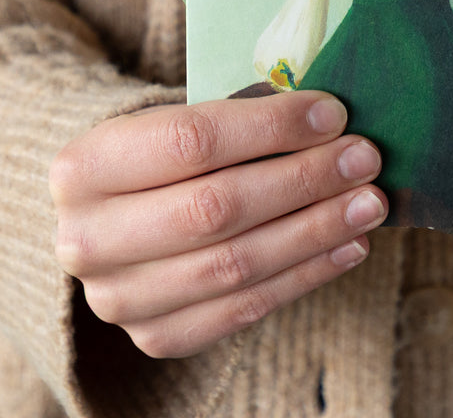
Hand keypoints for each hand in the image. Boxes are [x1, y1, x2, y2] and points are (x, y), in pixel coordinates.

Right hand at [50, 90, 387, 357]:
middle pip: (215, 209)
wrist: (113, 222)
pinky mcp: (155, 337)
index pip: (191, 142)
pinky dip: (306, 275)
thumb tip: (328, 121)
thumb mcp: (175, 122)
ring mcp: (118, 298)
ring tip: (369, 203)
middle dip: (303, 180)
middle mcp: (86, 239)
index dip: (270, 128)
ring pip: (236, 265)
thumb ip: (239, 119)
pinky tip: (349, 246)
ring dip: (316, 231)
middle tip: (364, 159)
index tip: (333, 114)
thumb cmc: (160, 159)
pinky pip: (245, 309)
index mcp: (82, 167)